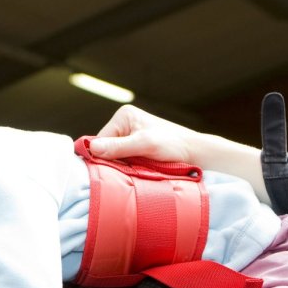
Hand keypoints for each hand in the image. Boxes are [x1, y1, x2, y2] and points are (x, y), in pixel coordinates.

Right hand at [91, 104, 268, 201]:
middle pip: (105, 149)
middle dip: (111, 161)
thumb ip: (119, 147)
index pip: (99, 140)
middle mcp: (125, 123)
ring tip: (132, 170)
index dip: (101, 157)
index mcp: (124, 116)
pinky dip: (126, 167)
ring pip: (113, 156)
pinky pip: (122, 160)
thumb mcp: (144, 145)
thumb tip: (92, 148)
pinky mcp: (136, 146)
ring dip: (119, 166)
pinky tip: (134, 171)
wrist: (195, 152)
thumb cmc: (173, 145)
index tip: (108, 170)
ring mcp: (130, 135)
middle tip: (123, 171)